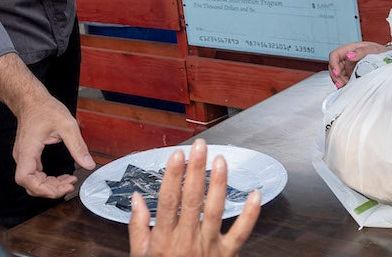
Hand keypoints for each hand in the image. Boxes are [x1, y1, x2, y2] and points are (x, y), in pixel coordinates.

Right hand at [12, 92, 96, 198]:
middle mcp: (22, 156)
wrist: (32, 100)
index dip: (41, 188)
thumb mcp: (67, 125)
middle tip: (70, 185)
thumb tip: (89, 164)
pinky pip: (36, 175)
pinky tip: (62, 177)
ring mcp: (24, 157)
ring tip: (69, 181)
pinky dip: (48, 179)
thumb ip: (78, 146)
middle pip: (30, 184)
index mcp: (27, 150)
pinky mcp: (29, 156)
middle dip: (51, 189)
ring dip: (50, 186)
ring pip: (33, 182)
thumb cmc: (44, 108)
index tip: (60, 188)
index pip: (25, 178)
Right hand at [128, 139, 259, 256]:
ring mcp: (209, 247)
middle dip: (196, 170)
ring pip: (216, 211)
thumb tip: (136, 197)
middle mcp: (187, 240)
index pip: (168, 201)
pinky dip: (250, 214)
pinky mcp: (226, 255)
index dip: (172, 176)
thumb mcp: (139, 256)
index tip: (177, 154)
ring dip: (218, 184)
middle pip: (192, 200)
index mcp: (164, 239)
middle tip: (200, 146)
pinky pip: (241, 233)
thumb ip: (137, 226)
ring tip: (221, 160)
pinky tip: (255, 194)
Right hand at [328, 41, 391, 87]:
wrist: (391, 60)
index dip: (333, 64)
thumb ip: (361, 51)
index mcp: (350, 49)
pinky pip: (345, 81)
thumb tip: (349, 55)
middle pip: (333, 67)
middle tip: (341, 84)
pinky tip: (349, 88)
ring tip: (346, 87)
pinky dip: (345, 85)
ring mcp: (350, 68)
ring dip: (339, 82)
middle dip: (335, 77)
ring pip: (338, 76)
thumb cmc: (382, 52)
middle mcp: (347, 58)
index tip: (338, 74)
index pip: (334, 55)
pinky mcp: (353, 76)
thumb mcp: (373, 49)